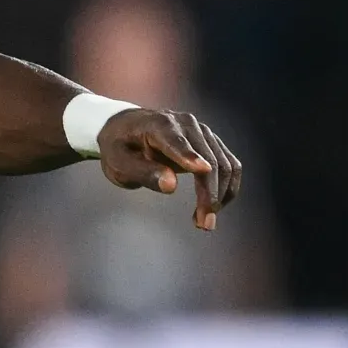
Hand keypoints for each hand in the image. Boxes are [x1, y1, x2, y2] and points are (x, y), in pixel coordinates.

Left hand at [96, 108, 242, 230]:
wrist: (126, 128)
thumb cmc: (119, 147)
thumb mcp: (117, 161)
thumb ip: (142, 172)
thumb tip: (171, 186)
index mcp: (159, 124)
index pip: (176, 142)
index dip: (189, 157)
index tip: (202, 171)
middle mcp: (186, 124)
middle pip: (208, 160)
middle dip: (209, 194)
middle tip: (204, 224)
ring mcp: (203, 132)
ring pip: (224, 165)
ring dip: (221, 195)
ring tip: (205, 221)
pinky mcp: (212, 142)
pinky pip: (230, 166)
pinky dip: (227, 188)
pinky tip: (213, 207)